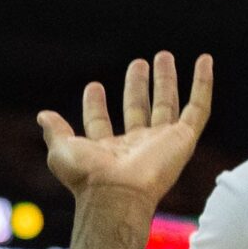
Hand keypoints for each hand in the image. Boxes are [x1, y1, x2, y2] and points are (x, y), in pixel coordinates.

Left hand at [39, 53, 214, 217]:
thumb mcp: (62, 150)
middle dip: (137, 86)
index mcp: (108, 151)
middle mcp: (136, 146)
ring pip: (167, 105)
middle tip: (137, 63)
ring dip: (166, 81)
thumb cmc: (88, 178)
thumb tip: (43, 116)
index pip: (102, 123)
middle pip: (138, 110)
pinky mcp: (183, 139)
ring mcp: (162, 142)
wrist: (117, 192)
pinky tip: (204, 61)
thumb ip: (54, 131)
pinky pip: (198, 108)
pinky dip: (203, 83)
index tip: (93, 86)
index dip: (96, 106)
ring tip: (163, 56)